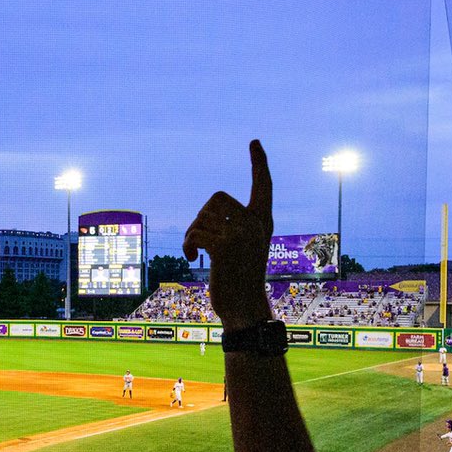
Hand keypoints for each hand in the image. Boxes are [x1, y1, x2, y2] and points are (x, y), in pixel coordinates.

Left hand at [182, 139, 275, 327]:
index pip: (264, 186)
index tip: (254, 142)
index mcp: (263, 223)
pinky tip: (192, 259)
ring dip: (192, 234)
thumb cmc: (240, 281)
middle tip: (200, 240)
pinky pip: (195, 233)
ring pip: (202, 217)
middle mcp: (255, 224)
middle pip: (217, 198)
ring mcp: (241, 234)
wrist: (244, 309)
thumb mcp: (244, 249)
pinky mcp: (225, 247)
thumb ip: (235, 227)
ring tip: (198, 252)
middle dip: (202, 216)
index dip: (259, 164)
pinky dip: (187, 245)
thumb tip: (209, 213)